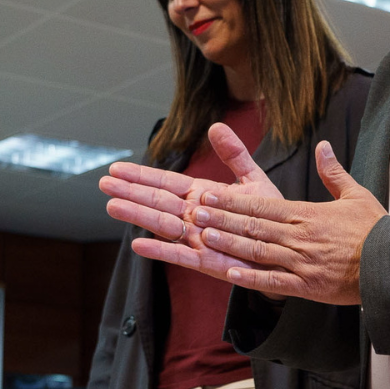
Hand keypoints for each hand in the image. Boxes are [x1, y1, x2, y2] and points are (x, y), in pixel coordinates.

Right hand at [98, 123, 285, 281]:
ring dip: (137, 215)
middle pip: (156, 201)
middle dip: (130, 192)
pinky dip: (159, 249)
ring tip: (112, 206)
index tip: (117, 168)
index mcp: (202, 195)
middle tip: (103, 183)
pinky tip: (137, 244)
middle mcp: (194, 216)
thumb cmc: (268, 218)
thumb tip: (216, 126)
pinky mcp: (205, 261)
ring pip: (161, 224)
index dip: (141, 175)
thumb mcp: (253, 180)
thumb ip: (234, 155)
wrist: (285, 251)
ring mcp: (196, 239)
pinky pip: (178, 254)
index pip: (165, 182)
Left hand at [190, 142, 385, 304]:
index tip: (210, 195)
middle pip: (253, 226)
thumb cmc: (377, 231)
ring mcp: (302, 262)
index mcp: (308, 214)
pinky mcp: (309, 286)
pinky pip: (274, 282)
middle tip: (195, 213)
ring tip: (204, 238)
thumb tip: (324, 147)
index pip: (262, 206)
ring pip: (258, 251)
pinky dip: (252, 279)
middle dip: (222, 220)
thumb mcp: (356, 195)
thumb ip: (334, 172)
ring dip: (229, 244)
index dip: (232, 201)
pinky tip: (229, 274)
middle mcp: (300, 237)